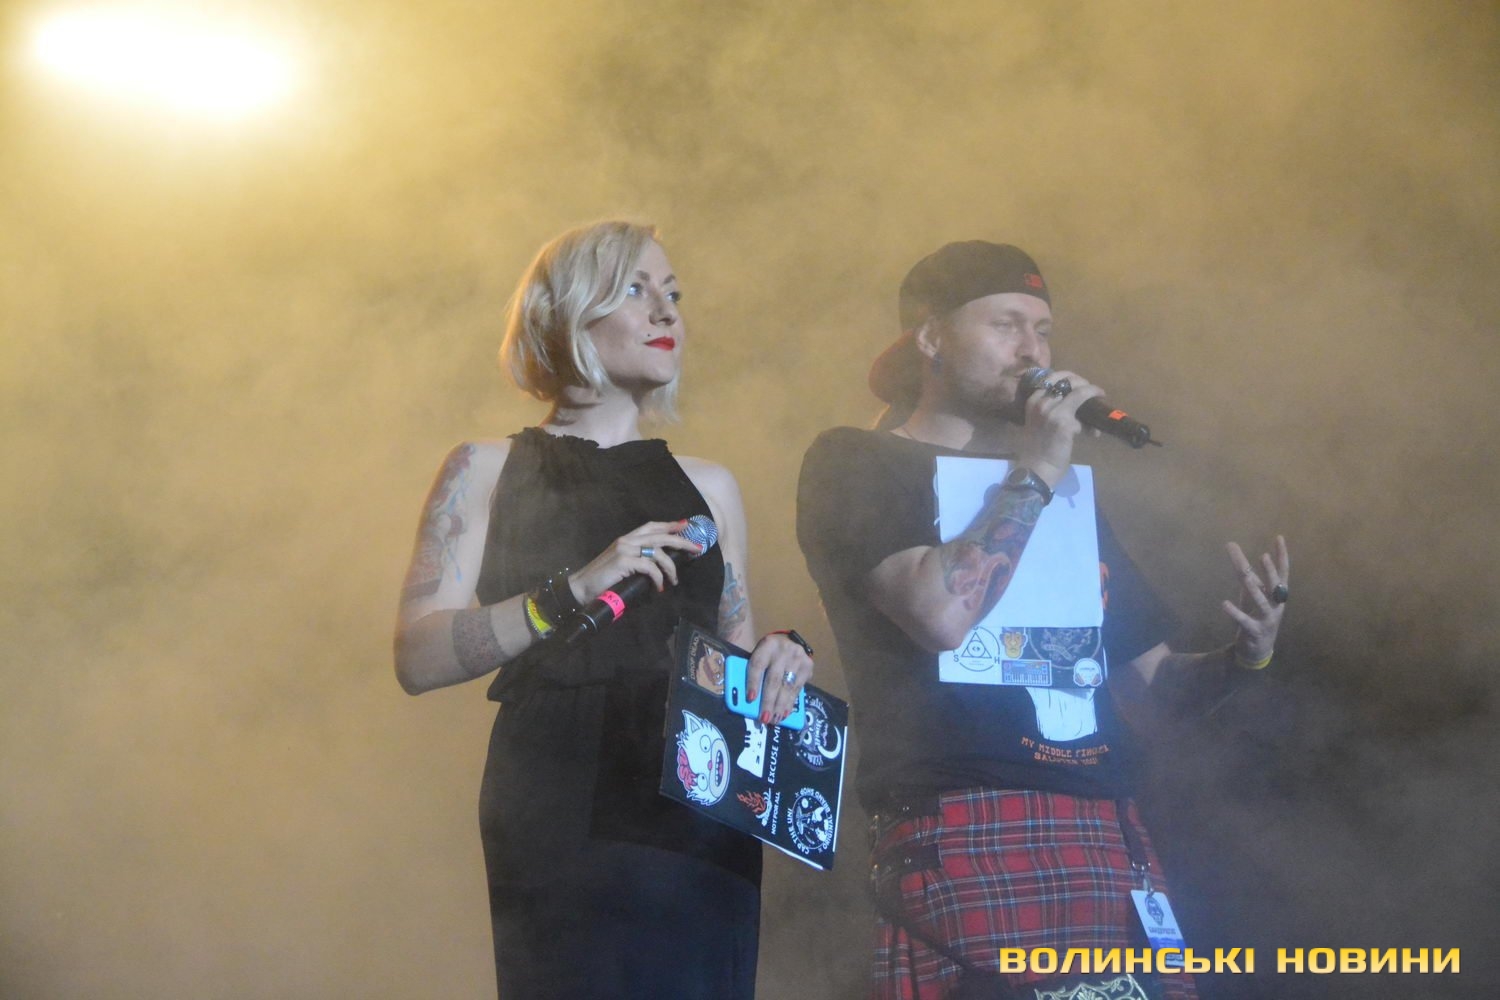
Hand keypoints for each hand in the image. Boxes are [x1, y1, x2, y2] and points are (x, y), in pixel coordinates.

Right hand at [567, 520, 703, 604]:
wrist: (582, 587)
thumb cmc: (602, 580)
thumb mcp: (622, 565)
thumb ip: (637, 560)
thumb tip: (658, 565)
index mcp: (626, 539)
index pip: (651, 526)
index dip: (669, 525)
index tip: (685, 525)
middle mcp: (627, 540)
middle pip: (660, 536)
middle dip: (681, 540)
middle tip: (696, 548)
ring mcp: (625, 549)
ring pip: (658, 552)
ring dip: (670, 567)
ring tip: (674, 580)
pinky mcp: (624, 561)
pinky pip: (650, 567)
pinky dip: (658, 577)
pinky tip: (659, 587)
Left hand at [744, 632, 814, 725]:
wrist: (789, 641)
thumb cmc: (768, 654)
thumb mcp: (758, 655)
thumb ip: (752, 672)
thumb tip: (748, 698)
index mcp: (767, 645)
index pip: (758, 665)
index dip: (753, 682)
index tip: (750, 699)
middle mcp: (784, 649)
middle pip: (774, 679)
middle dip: (768, 701)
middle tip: (764, 718)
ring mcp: (798, 657)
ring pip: (787, 686)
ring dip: (780, 706)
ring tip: (774, 720)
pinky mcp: (808, 665)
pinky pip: (798, 688)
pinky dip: (790, 703)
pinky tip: (785, 713)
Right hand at [1015, 369, 1106, 486]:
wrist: (1036, 470)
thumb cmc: (1037, 451)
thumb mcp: (1038, 424)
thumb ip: (1051, 412)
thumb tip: (1074, 408)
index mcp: (1032, 401)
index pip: (1051, 378)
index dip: (1068, 378)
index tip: (1078, 385)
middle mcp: (1040, 402)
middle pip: (1066, 379)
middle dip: (1082, 382)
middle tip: (1091, 391)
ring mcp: (1052, 410)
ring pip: (1079, 389)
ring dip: (1091, 392)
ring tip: (1098, 399)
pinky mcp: (1064, 420)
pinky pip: (1085, 404)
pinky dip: (1093, 408)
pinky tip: (1096, 421)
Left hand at [1222, 535, 1290, 663]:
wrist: (1258, 649)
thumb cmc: (1255, 615)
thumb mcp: (1250, 593)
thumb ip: (1244, 571)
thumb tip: (1232, 545)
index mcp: (1276, 594)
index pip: (1282, 572)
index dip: (1281, 556)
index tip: (1279, 538)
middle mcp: (1275, 605)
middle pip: (1273, 586)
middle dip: (1269, 572)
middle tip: (1263, 556)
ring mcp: (1267, 619)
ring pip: (1260, 602)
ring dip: (1253, 589)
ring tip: (1245, 576)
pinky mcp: (1254, 631)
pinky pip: (1244, 620)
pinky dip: (1234, 612)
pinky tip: (1224, 603)